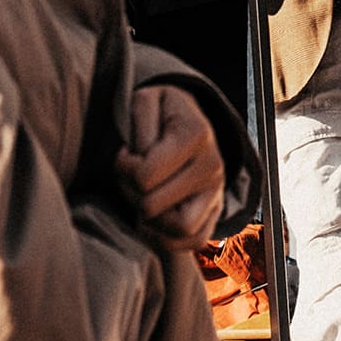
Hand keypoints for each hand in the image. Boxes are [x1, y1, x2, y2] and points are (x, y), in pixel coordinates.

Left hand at [115, 85, 225, 250]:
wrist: (191, 123)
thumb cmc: (162, 113)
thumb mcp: (147, 99)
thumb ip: (139, 118)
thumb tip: (142, 153)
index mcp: (196, 134)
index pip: (145, 176)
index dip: (124, 168)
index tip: (126, 154)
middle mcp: (213, 165)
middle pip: (154, 206)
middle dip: (130, 193)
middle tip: (130, 176)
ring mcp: (217, 191)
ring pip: (178, 230)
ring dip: (149, 219)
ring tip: (143, 197)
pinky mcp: (216, 212)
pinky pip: (194, 242)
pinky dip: (168, 238)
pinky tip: (153, 218)